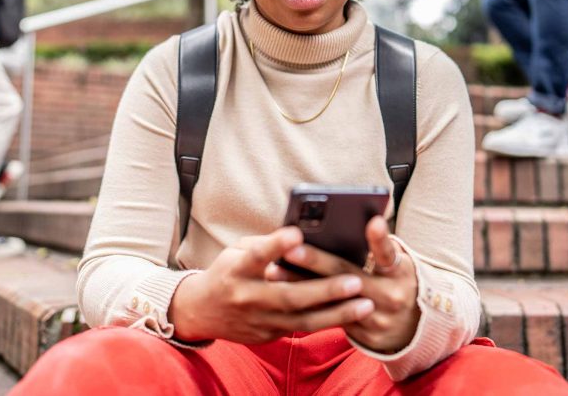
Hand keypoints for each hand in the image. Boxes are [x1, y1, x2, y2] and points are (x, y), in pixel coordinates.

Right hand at [169, 227, 373, 343]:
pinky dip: (328, 321)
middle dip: (325, 290)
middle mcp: (246, 298)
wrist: (200, 312)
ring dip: (337, 313)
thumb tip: (302, 235)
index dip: (275, 245)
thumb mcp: (237, 251)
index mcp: (235, 270)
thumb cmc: (227, 272)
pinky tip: (352, 315)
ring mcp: (258, 321)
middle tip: (356, 281)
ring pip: (302, 320)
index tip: (297, 232)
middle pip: (289, 296)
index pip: (256, 256)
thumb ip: (266, 246)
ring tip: (366, 304)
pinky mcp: (268, 335)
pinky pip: (301, 329)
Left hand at [266, 216, 418, 352]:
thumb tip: (354, 222)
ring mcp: (377, 320)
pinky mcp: (364, 337)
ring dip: (302, 285)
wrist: (414, 326)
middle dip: (317, 262)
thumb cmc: (396, 280)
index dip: (380, 239)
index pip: (389, 253)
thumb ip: (379, 246)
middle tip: (290, 249)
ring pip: (333, 301)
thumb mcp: (397, 262)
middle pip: (349, 276)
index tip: (373, 221)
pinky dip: (307, 305)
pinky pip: (331, 319)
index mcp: (400, 273)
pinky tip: (282, 292)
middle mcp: (391, 297)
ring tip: (275, 271)